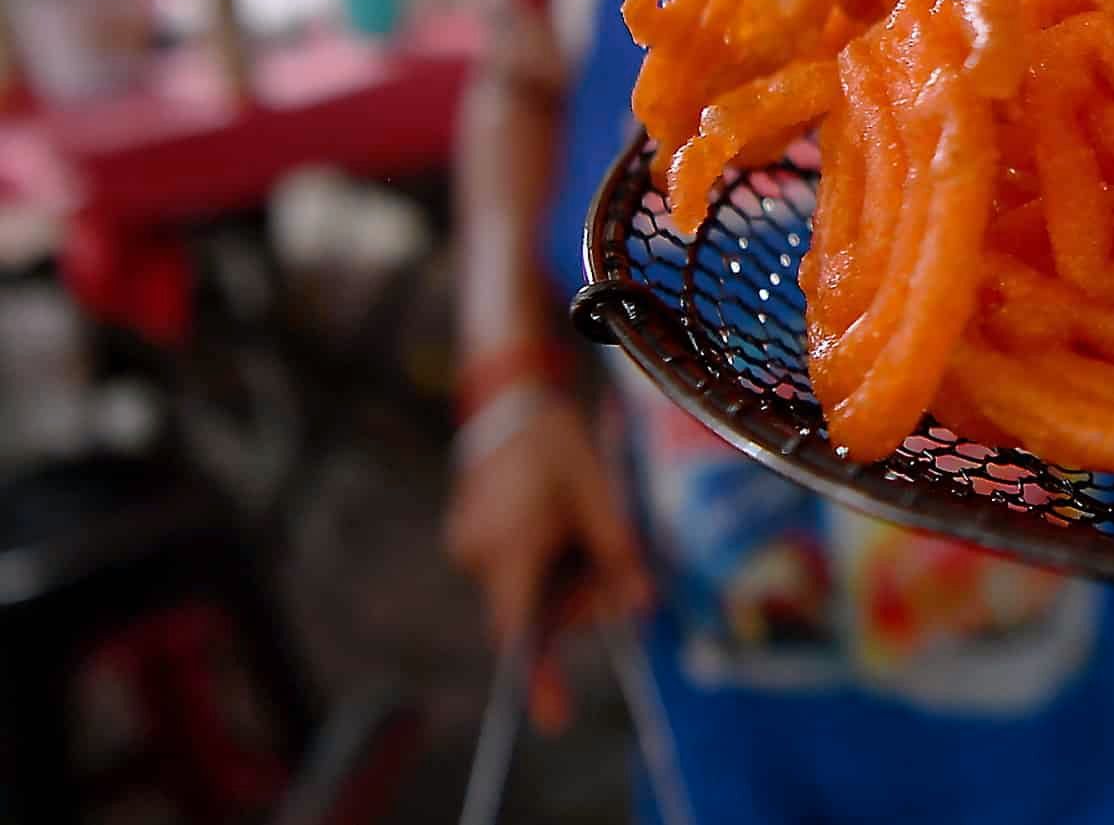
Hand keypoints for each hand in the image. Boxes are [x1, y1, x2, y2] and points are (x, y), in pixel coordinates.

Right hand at [442, 396, 650, 729]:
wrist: (508, 398)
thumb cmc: (557, 445)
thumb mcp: (599, 496)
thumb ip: (619, 555)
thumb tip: (641, 609)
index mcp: (511, 550)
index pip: (522, 631)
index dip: (538, 678)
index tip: (553, 719)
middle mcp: (479, 557)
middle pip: (534, 609)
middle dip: (577, 594)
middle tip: (606, 551)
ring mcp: (467, 547)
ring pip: (525, 589)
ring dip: (558, 574)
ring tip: (572, 517)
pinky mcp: (467, 537)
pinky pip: (510, 568)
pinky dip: (540, 559)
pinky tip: (551, 518)